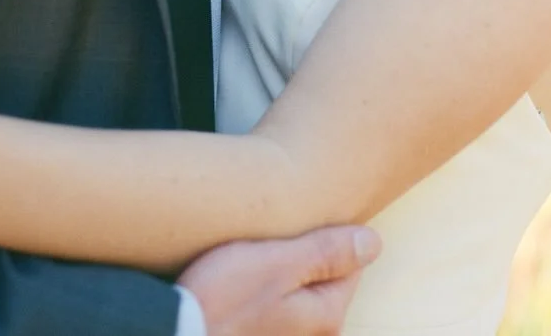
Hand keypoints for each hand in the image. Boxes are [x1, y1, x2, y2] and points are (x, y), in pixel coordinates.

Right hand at [178, 225, 380, 335]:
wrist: (175, 332)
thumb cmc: (222, 299)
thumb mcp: (278, 262)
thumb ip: (329, 252)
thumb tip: (375, 242)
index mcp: (327, 314)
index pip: (349, 259)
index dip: (322, 232)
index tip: (293, 225)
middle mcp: (314, 333)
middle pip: (324, 274)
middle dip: (300, 252)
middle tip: (267, 240)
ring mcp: (288, 335)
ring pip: (298, 286)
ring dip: (279, 268)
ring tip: (250, 258)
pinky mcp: (263, 333)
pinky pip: (276, 300)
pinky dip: (264, 285)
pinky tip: (241, 278)